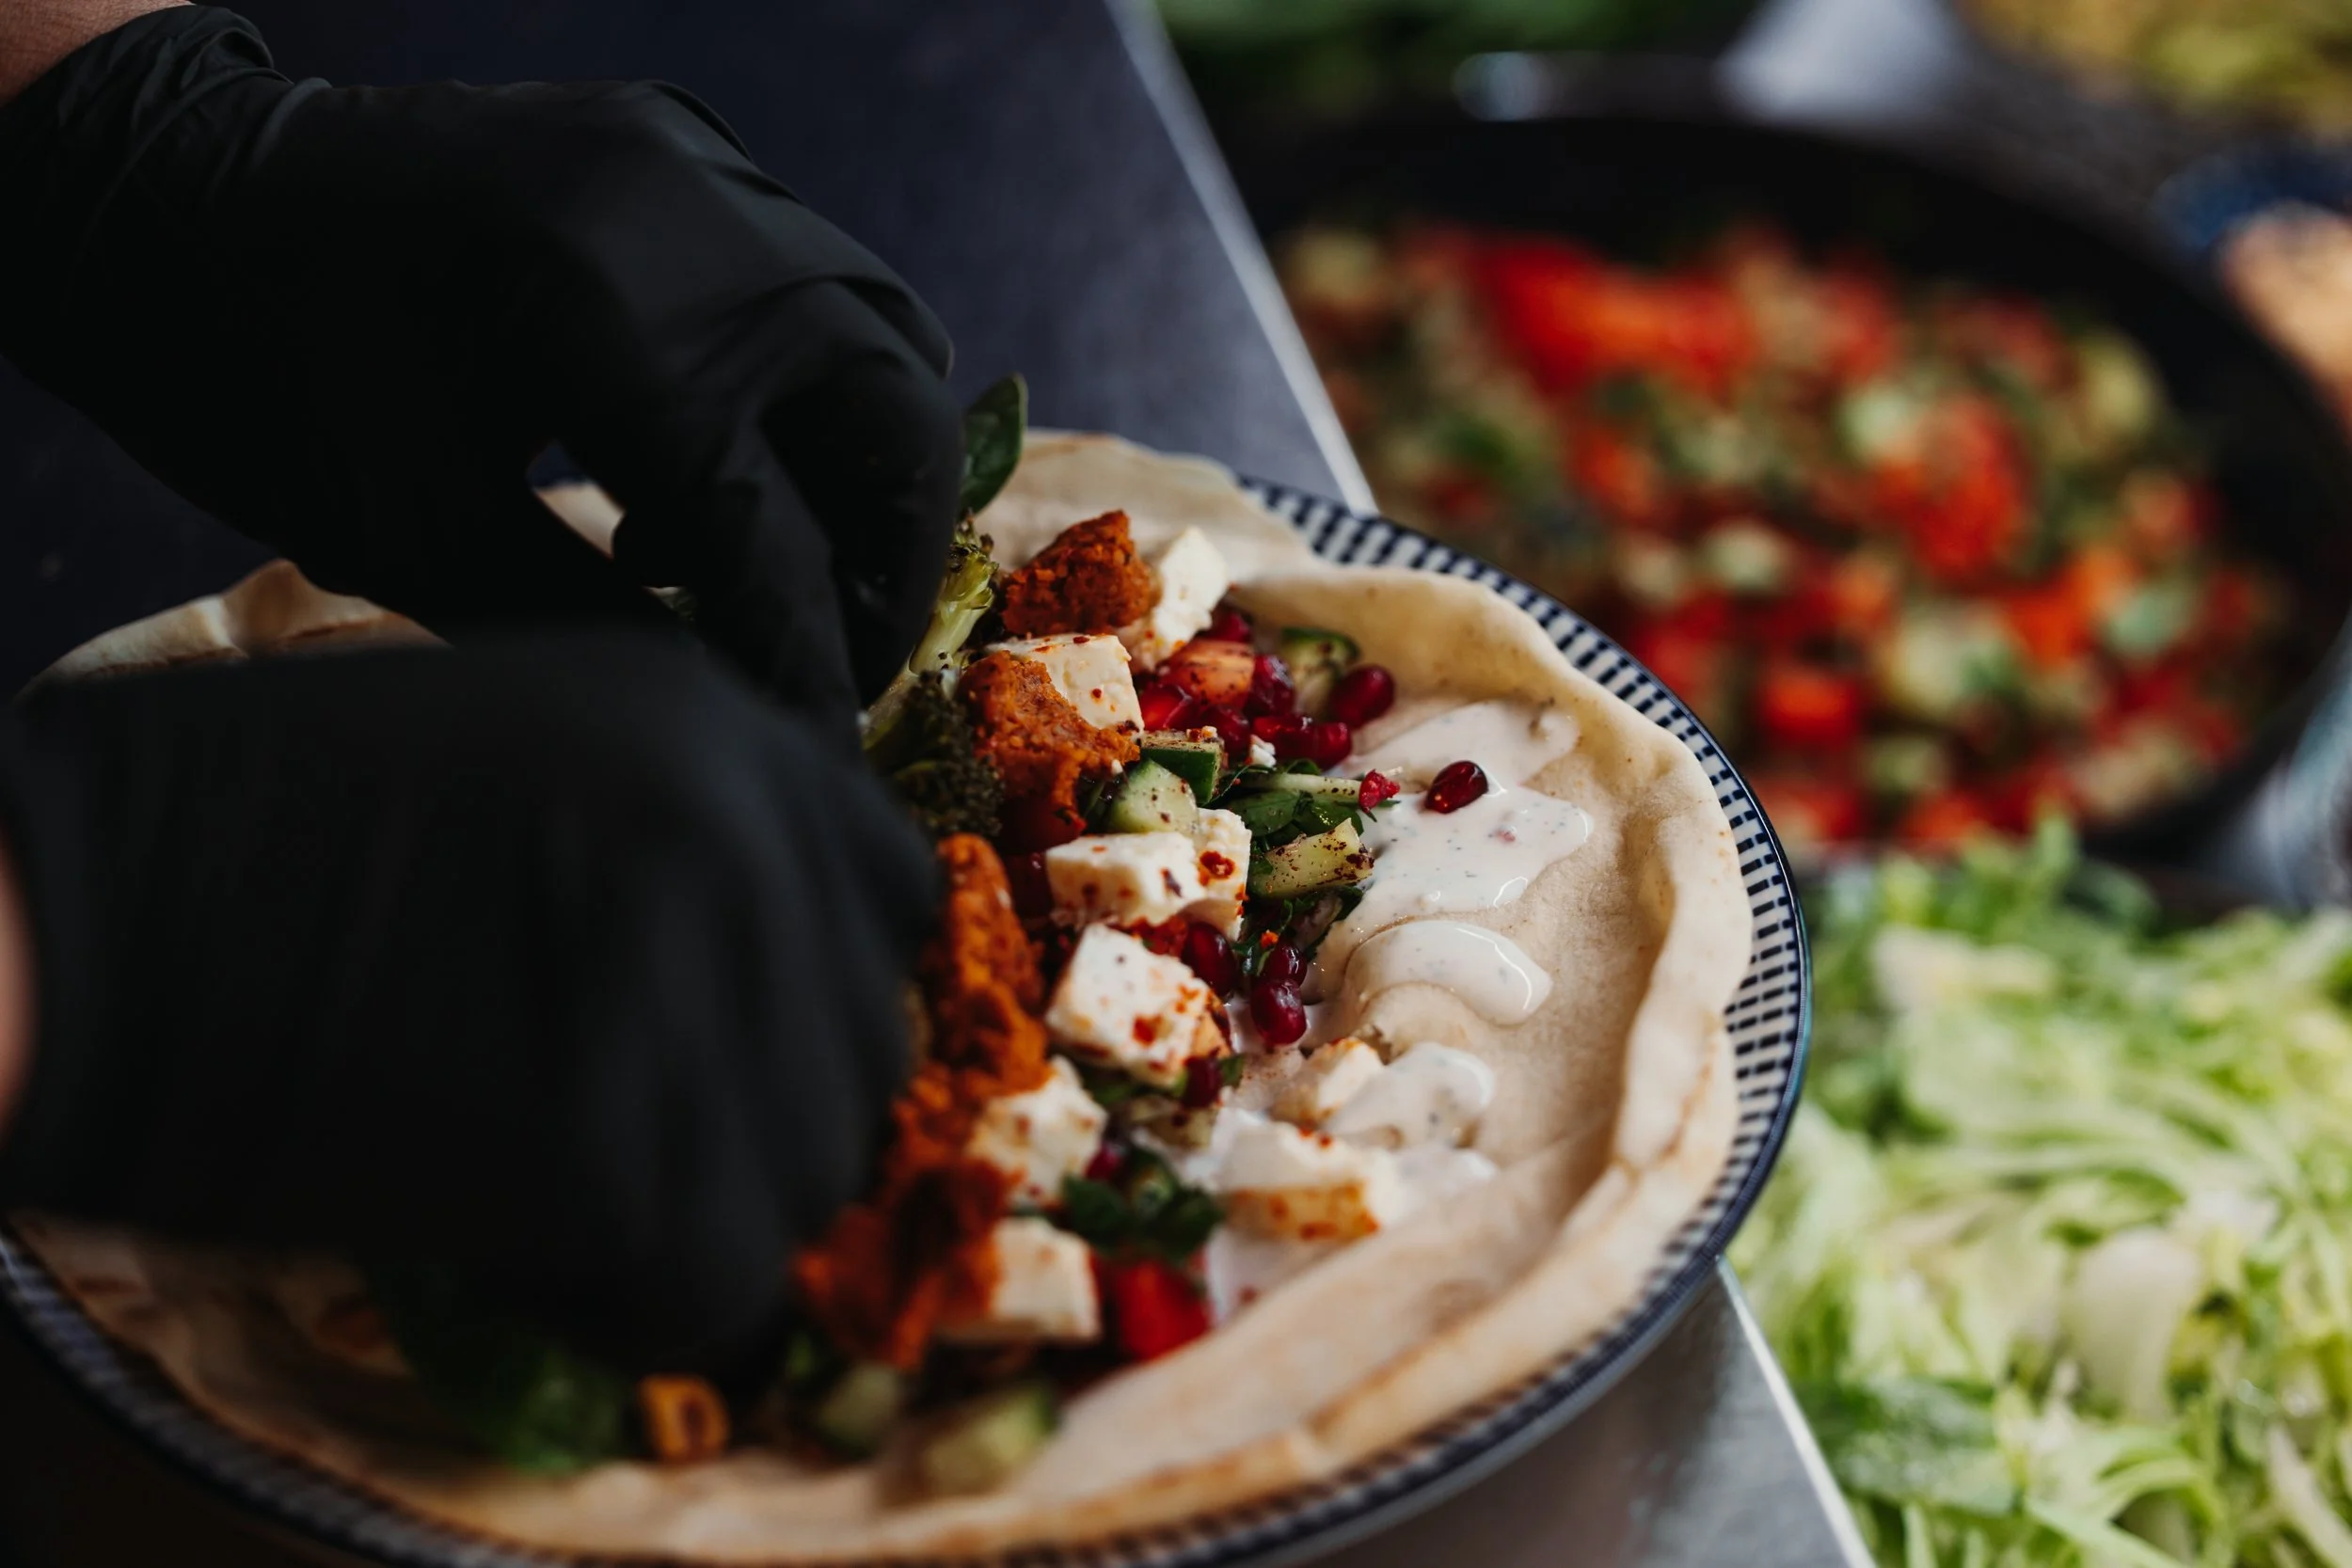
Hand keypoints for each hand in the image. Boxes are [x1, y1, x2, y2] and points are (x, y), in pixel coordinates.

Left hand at [0, 7, 962, 722]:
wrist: (165, 185)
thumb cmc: (254, 368)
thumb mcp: (409, 529)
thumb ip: (587, 627)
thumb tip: (728, 716)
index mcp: (600, 318)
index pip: (772, 528)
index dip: (809, 656)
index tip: (821, 746)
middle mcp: (686, 217)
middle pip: (892, 421)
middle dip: (884, 563)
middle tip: (832, 653)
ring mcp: (697, 162)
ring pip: (888, 341)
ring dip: (861, 475)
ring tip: (754, 557)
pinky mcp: (687, 145)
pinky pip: (822, 282)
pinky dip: (812, 392)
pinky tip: (711, 458)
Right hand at [0, 634, 933, 1370]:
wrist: (60, 914)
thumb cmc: (242, 828)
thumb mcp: (514, 748)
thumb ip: (676, 830)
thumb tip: (782, 971)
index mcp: (713, 726)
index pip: (891, 894)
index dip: (822, 996)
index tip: (743, 1051)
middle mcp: (736, 830)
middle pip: (864, 1045)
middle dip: (767, 1120)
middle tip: (638, 1151)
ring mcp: (684, 974)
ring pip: (812, 1171)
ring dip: (708, 1214)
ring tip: (567, 1205)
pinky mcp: (601, 1136)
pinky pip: (717, 1280)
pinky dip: (641, 1306)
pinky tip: (526, 1265)